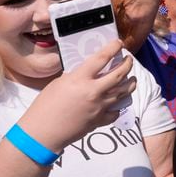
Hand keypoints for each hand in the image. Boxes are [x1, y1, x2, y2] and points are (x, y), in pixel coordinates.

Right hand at [17, 40, 136, 152]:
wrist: (42, 133)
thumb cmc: (44, 107)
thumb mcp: (58, 84)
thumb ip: (75, 76)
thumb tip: (87, 72)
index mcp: (80, 79)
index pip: (102, 58)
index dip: (113, 48)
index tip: (119, 43)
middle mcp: (93, 91)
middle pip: (119, 74)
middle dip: (128, 64)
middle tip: (129, 59)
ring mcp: (99, 107)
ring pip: (123, 92)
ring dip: (130, 83)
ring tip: (133, 78)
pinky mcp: (100, 121)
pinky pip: (115, 111)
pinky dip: (118, 106)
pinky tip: (118, 103)